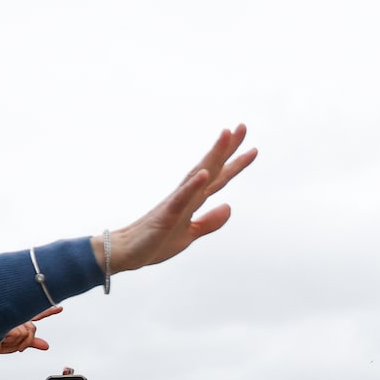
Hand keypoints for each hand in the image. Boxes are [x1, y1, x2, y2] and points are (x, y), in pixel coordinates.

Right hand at [0, 306, 59, 370]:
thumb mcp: (17, 343)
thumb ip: (32, 342)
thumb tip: (46, 346)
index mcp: (19, 318)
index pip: (37, 315)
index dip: (49, 311)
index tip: (60, 308)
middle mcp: (15, 315)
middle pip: (33, 328)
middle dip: (27, 341)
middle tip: (17, 347)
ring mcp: (10, 317)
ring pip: (28, 332)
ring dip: (19, 342)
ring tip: (7, 343)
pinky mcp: (6, 321)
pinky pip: (20, 333)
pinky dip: (14, 341)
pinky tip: (4, 340)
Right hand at [100, 125, 255, 272]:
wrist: (127, 252)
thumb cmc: (155, 241)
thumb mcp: (190, 234)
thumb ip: (209, 222)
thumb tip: (229, 206)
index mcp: (193, 201)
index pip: (218, 178)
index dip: (235, 164)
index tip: (253, 149)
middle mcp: (186, 196)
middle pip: (211, 168)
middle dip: (227, 148)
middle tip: (242, 127)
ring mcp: (176, 203)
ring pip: (198, 174)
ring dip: (213, 155)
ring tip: (227, 135)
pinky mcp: (166, 215)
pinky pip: (182, 198)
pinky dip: (194, 185)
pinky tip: (206, 173)